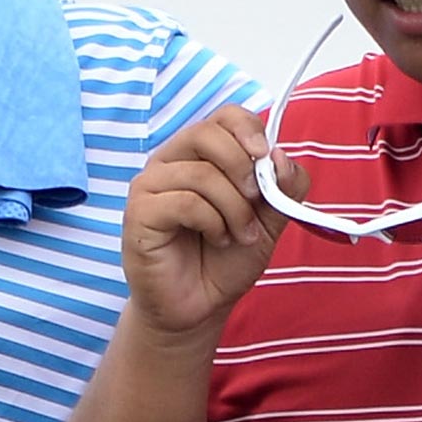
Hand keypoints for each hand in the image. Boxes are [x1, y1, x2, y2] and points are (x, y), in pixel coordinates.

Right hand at [122, 105, 308, 337]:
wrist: (200, 305)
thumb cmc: (226, 260)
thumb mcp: (270, 221)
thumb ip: (282, 187)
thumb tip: (280, 157)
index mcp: (199, 155)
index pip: (222, 116)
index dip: (247, 128)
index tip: (264, 155)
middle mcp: (170, 162)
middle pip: (206, 134)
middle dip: (243, 169)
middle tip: (256, 202)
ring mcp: (150, 186)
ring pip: (202, 174)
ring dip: (234, 209)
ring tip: (239, 235)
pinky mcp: (139, 213)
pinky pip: (185, 202)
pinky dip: (213, 223)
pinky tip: (217, 239)